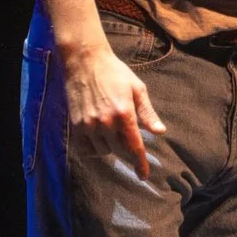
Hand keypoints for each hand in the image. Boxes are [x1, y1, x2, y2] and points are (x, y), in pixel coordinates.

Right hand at [60, 40, 167, 178]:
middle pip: (120, 151)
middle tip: (130, 143)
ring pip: (104, 151)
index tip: (144, 175)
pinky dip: (94, 148)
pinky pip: (86, 148)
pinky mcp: (76, 125)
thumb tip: (160, 132)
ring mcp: (89, 125)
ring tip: (113, 132)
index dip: (140, 164)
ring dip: (111, 148)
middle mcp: (106, 122)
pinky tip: (99, 138)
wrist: (84, 61)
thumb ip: (147, 112)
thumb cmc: (114, 72)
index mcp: (124, 113)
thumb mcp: (137, 89)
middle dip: (128, 152)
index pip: (134, 147)